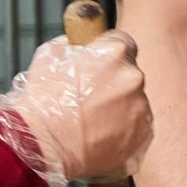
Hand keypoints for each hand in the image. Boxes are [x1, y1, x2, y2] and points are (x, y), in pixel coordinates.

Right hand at [0, 31, 152, 186]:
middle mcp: (132, 76)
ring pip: (134, 101)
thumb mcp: (48, 56)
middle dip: (113, 83)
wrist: (43, 143)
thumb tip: (75, 44)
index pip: (124, 43)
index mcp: (114, 52)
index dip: (109, 55)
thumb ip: (70, 45)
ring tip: (92, 120)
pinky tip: (100, 134)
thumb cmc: (43, 102)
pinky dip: (123, 129)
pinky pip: (137, 126)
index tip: (101, 66)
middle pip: (129, 74)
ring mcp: (140, 107)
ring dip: (118, 107)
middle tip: (90, 98)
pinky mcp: (143, 133)